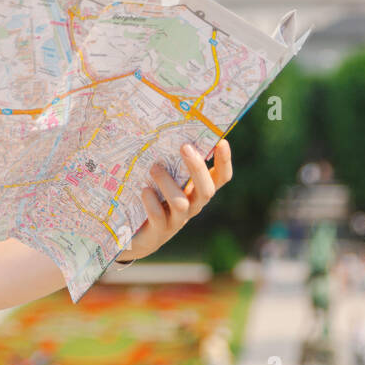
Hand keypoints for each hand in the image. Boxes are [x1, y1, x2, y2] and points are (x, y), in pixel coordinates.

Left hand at [119, 139, 232, 262]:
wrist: (140, 234)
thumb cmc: (156, 197)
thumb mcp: (168, 178)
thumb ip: (173, 161)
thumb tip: (168, 129)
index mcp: (198, 190)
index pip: (221, 178)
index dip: (225, 162)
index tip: (222, 142)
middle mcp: (193, 205)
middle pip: (206, 190)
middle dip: (197, 168)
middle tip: (184, 146)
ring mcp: (177, 220)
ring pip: (181, 203)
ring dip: (168, 183)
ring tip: (154, 168)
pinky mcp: (159, 230)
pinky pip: (159, 216)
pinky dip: (152, 202)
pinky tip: (144, 191)